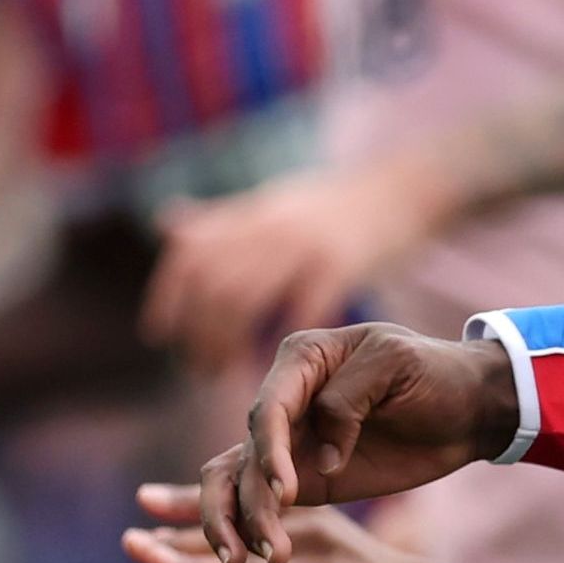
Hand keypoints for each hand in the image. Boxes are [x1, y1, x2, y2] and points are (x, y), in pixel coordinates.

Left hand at [124, 486, 467, 562]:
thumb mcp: (326, 548)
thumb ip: (275, 546)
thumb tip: (225, 551)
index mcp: (301, 519)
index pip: (235, 509)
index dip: (188, 505)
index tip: (145, 499)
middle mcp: (302, 541)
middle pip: (227, 540)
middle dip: (175, 541)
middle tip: (129, 541)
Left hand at [142, 160, 434, 355]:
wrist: (404, 189)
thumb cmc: (337, 205)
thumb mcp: (273, 200)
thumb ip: (222, 219)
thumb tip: (166, 224)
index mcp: (251, 214)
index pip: (189, 253)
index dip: (167, 296)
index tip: (159, 335)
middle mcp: (269, 225)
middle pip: (210, 283)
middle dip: (196, 332)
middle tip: (198, 367)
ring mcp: (303, 243)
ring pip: (241, 298)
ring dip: (224, 342)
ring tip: (223, 373)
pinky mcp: (340, 263)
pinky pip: (297, 310)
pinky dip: (280, 342)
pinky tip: (276, 365)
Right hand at [183, 320, 519, 562]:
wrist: (469, 408)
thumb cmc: (435, 372)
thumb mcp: (397, 364)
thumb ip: (349, 401)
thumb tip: (323, 458)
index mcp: (302, 359)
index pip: (270, 409)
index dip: (271, 452)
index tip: (287, 495)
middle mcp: (286, 400)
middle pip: (246, 451)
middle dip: (248, 501)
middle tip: (268, 547)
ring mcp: (291, 442)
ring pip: (240, 481)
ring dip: (242, 523)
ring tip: (264, 561)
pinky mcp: (306, 477)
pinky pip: (263, 500)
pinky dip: (254, 527)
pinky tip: (262, 556)